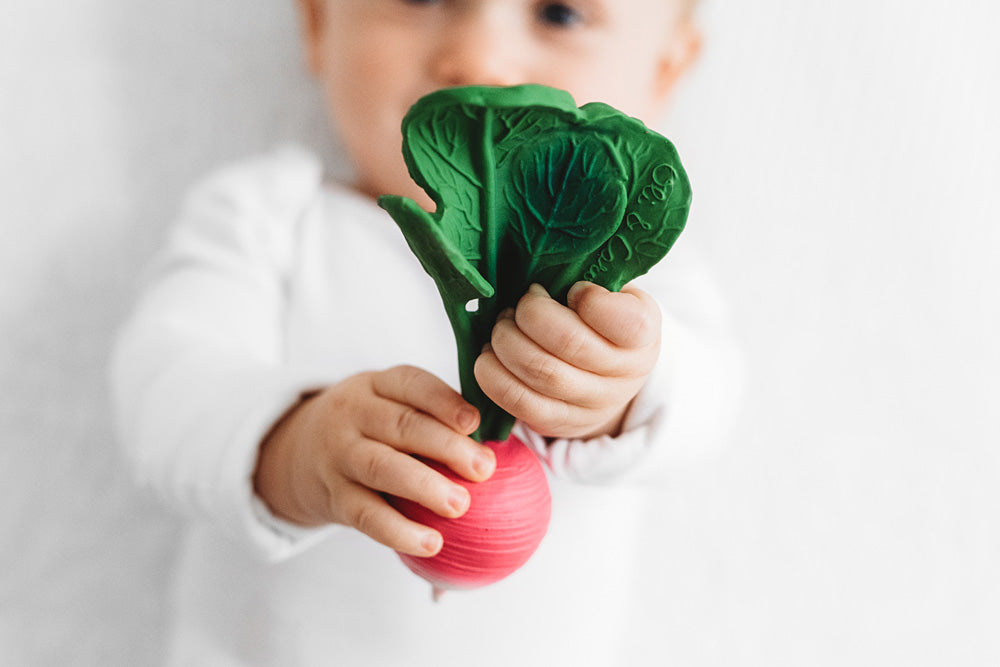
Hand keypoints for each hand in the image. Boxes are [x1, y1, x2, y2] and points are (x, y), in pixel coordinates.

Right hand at [253, 365, 495, 556]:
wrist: (299, 452)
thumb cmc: (373, 428)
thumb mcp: (390, 404)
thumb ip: (433, 415)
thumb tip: (502, 439)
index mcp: (377, 385)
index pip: (411, 384)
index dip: (444, 402)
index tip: (475, 423)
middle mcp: (354, 415)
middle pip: (401, 426)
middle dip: (446, 447)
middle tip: (484, 469)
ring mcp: (340, 455)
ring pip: (382, 468)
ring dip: (424, 487)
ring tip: (461, 506)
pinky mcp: (334, 498)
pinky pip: (366, 515)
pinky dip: (399, 531)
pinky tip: (431, 543)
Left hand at [475, 281, 660, 439]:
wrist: (609, 381)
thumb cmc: (603, 323)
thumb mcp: (615, 294)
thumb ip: (593, 278)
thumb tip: (544, 260)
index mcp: (643, 335)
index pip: (623, 320)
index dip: (587, 297)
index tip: (573, 289)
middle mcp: (623, 375)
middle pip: (568, 342)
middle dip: (530, 314)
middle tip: (521, 304)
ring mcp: (592, 404)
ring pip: (539, 371)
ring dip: (506, 340)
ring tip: (503, 325)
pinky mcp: (558, 422)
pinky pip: (518, 401)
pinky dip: (493, 374)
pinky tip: (490, 354)